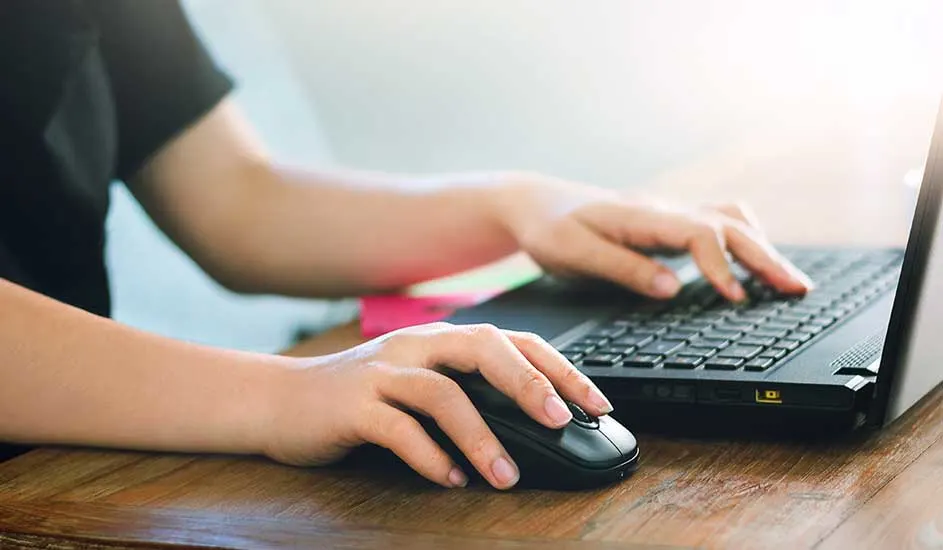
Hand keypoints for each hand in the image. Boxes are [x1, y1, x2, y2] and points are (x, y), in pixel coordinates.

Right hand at [261, 322, 611, 489]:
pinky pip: (398, 429)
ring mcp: (381, 372)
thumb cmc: (360, 398)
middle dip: (527, 383)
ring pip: (442, 394)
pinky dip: (430, 457)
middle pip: (483, 349)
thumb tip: (532, 429)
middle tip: (559, 421)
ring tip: (505, 474)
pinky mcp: (353, 405)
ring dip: (480, 435)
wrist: (281, 400)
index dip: (557, 367)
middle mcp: (415, 346)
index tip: (594, 402)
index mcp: (440, 340)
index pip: (512, 341)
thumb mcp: (419, 384)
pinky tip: (450, 480)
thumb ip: (467, 395)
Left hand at [491, 174, 813, 300]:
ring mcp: (669, 213)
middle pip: (728, 225)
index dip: (722, 265)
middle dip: (765, 258)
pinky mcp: (668, 223)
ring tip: (788, 280)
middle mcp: (663, 209)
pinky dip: (745, 241)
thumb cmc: (550, 229)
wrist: (537, 203)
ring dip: (762, 248)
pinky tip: (754, 261)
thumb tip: (672, 289)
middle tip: (797, 289)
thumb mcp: (573, 253)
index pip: (698, 233)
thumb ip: (622, 269)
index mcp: (641, 215)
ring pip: (730, 221)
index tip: (737, 299)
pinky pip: (718, 224)